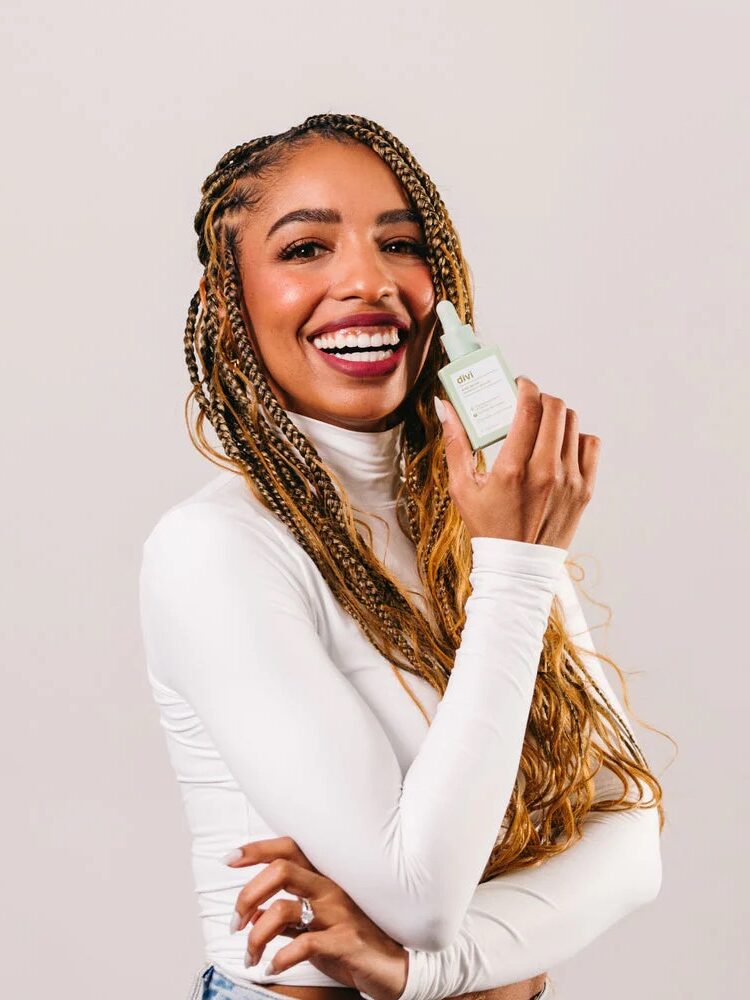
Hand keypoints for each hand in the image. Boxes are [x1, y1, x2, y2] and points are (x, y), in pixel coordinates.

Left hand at [224, 836, 408, 999]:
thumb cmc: (351, 943)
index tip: (228, 858)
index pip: (288, 848)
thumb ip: (286, 918)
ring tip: (250, 955)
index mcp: (323, 879)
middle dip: (248, 894)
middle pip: (281, 869)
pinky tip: (272, 967)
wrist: (395, 969)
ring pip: (284, 908)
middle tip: (234, 923)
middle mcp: (330, 889)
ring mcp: (338, 914)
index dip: (256, 849)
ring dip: (256, 935)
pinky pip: (304, 944)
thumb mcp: (315, 926)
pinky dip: (280, 957)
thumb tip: (252, 915)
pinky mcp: (345, 941)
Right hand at [436, 376, 600, 548]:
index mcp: (512, 469)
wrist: (518, 567)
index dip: (525, 386)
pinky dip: (576, 438)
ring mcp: (570, 481)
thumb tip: (445, 406)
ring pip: (573, 423)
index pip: (528, 408)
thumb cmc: (488, 527)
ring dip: (556, 416)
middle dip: (541, 397)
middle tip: (528, 403)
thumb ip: (455, 443)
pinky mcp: (585, 490)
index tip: (518, 383)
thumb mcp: (462, 488)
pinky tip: (559, 447)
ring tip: (541, 426)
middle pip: (556, 408)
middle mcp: (546, 472)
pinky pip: (589, 445)